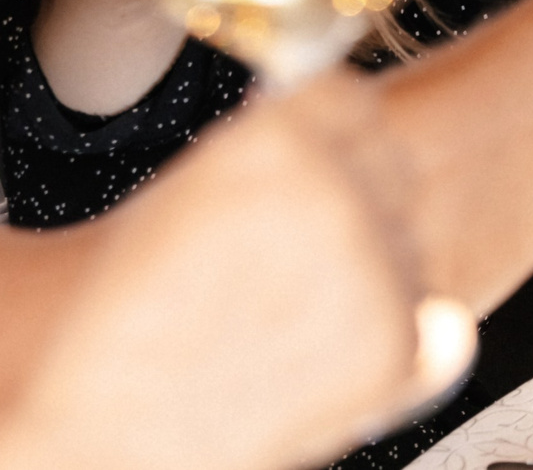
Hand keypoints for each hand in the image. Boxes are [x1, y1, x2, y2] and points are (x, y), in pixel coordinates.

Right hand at [0, 75, 457, 469]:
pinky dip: (385, 332)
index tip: (312, 166)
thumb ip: (267, 141)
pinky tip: (314, 354)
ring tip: (280, 316)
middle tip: (280, 259)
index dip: (330, 133)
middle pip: (390, 159)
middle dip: (353, 194)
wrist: (110, 442)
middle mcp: (335, 192)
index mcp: (274, 143)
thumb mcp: (180, 195)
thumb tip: (326, 102)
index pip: (350, 97)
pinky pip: (422, 313)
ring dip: (369, 264)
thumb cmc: (125, 325)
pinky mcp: (400, 341)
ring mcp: (376, 267)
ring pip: (405, 238)